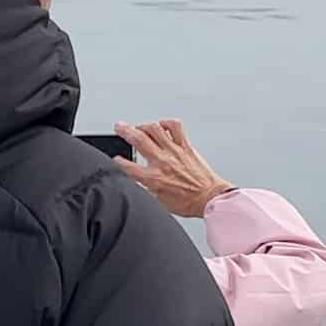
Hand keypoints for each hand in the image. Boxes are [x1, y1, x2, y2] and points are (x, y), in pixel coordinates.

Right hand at [113, 119, 236, 218]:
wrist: (210, 198)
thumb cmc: (189, 203)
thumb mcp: (159, 202)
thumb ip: (146, 189)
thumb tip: (136, 182)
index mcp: (153, 178)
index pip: (127, 166)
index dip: (117, 161)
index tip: (115, 159)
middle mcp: (163, 162)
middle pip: (138, 140)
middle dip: (125, 131)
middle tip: (119, 127)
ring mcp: (175, 152)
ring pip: (155, 129)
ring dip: (143, 125)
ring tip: (139, 126)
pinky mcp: (187, 147)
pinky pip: (176, 128)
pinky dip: (167, 123)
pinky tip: (162, 125)